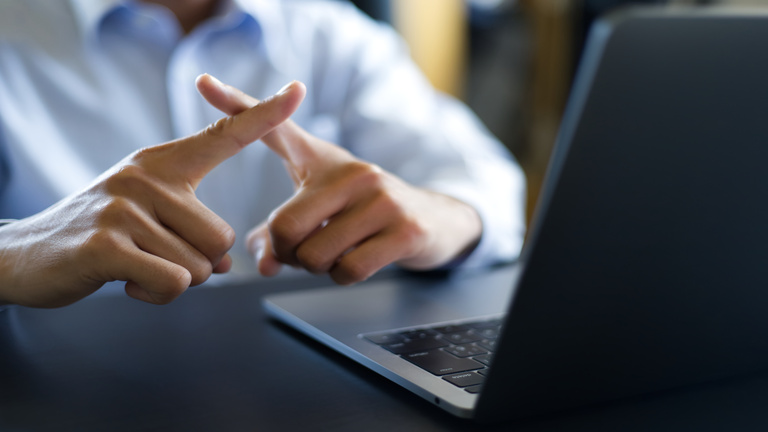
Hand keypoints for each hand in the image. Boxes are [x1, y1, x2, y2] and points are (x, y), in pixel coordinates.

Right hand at [0, 79, 304, 306]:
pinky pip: (175, 283)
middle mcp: (146, 176)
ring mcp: (125, 208)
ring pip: (201, 266)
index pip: (224, 135)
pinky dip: (158, 295)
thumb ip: (193, 228)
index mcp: (162, 163)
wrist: (28, 255)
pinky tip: (128, 282)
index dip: (264, 115)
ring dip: (176, 281)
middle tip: (156, 255)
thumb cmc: (102, 233)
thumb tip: (229, 263)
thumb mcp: (148, 213)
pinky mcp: (108, 245)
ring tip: (137, 265)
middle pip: (221, 238)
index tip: (298, 91)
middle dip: (200, 263)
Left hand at [196, 75, 482, 284]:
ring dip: (318, 268)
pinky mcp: (403, 229)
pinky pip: (348, 270)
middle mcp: (351, 172)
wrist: (431, 220)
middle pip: (285, 228)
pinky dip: (344, 276)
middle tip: (305, 250)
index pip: (275, 129)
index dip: (238, 105)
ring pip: (315, 255)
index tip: (202, 82)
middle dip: (288, 254)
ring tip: (337, 251)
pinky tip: (360, 260)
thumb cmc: (361, 213)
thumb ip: (278, 235)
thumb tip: (264, 265)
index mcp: (322, 160)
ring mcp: (380, 198)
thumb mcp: (320, 212)